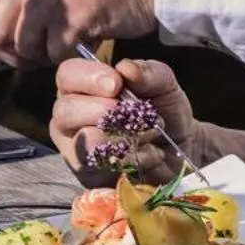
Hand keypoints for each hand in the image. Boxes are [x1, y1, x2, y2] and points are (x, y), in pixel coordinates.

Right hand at [50, 56, 197, 185]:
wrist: (179, 150)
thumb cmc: (163, 111)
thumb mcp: (164, 84)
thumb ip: (149, 72)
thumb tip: (126, 68)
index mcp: (82, 87)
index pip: (67, 74)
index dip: (88, 77)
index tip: (116, 84)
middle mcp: (71, 117)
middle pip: (65, 110)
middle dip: (102, 111)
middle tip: (128, 112)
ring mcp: (75, 149)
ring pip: (84, 141)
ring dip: (123, 136)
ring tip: (149, 133)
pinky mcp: (88, 176)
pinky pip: (102, 167)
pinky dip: (132, 158)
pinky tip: (148, 153)